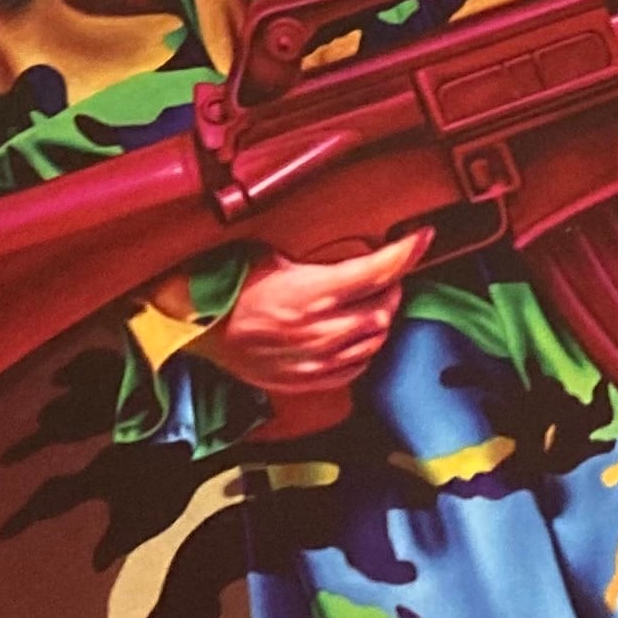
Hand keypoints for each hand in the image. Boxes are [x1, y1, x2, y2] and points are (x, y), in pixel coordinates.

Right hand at [203, 226, 434, 398]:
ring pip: (375, 340)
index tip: (422, 237)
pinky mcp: (307, 380)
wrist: (195, 331)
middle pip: (384, 308)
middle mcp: (319, 330)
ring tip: (374, 299)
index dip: (407, 251)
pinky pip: (355, 368)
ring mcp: (315, 360)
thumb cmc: (227, 286)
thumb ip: (314, 254)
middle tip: (388, 271)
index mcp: (311, 293)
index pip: (379, 271)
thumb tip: (352, 243)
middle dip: (393, 285)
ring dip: (382, 317)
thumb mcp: (269, 254)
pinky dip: (365, 348)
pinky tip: (357, 333)